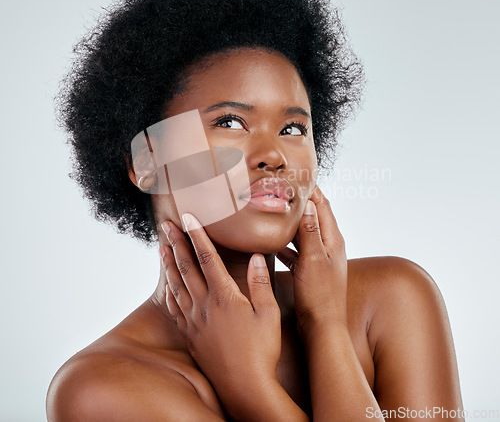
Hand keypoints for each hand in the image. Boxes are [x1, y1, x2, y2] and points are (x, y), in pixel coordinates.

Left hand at [159, 214, 281, 416]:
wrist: (245, 388)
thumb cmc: (261, 350)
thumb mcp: (268, 313)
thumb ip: (259, 282)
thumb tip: (256, 257)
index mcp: (224, 296)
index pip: (207, 257)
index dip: (197, 235)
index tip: (188, 217)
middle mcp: (204, 305)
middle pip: (186, 266)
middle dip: (176, 242)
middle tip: (166, 224)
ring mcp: (194, 321)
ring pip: (176, 284)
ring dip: (168, 263)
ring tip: (162, 247)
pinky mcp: (190, 336)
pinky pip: (174, 308)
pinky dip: (169, 291)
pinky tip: (167, 285)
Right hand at [276, 185, 347, 337]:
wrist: (321, 327)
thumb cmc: (319, 295)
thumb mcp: (312, 259)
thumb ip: (310, 231)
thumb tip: (309, 203)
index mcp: (332, 240)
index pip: (323, 206)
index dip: (312, 190)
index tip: (297, 177)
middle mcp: (329, 246)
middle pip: (315, 217)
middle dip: (301, 203)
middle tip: (283, 191)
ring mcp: (320, 259)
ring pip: (305, 233)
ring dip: (293, 223)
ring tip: (276, 211)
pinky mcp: (311, 270)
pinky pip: (298, 250)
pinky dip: (287, 243)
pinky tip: (273, 243)